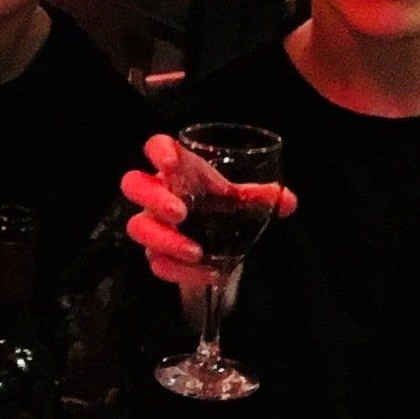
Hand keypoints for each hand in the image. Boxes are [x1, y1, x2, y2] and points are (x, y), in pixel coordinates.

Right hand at [121, 133, 296, 287]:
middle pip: (133, 185)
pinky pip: (156, 263)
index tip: (171, 162)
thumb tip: (286, 201)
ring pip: (138, 227)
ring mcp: (151, 224)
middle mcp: (156, 194)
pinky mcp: (155, 253)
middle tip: (181, 213)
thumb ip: (261, 198)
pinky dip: (180, 270)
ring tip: (196, 251)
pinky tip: (208, 271)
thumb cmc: (219, 207)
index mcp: (176, 171)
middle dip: (154, 199)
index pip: (156, 147)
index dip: (158, 151)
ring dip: (165, 240)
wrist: (214, 243)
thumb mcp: (241, 200)